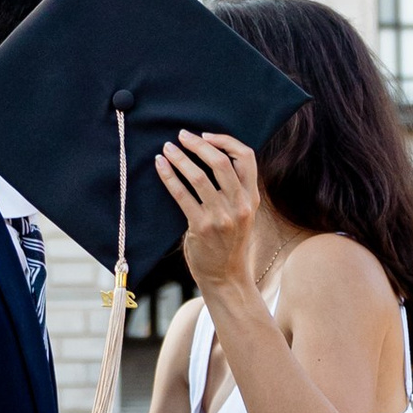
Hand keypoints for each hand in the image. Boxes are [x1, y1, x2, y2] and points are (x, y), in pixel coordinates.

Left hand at [155, 129, 262, 300]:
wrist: (225, 276)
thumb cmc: (229, 242)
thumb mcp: (242, 213)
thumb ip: (234, 189)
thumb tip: (210, 156)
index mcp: (251, 197)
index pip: (246, 156)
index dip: (226, 140)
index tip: (206, 135)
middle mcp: (239, 205)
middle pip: (221, 162)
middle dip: (198, 144)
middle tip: (181, 135)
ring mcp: (221, 217)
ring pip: (199, 176)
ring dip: (180, 158)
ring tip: (167, 148)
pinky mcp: (201, 227)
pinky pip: (182, 195)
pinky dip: (169, 177)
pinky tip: (161, 166)